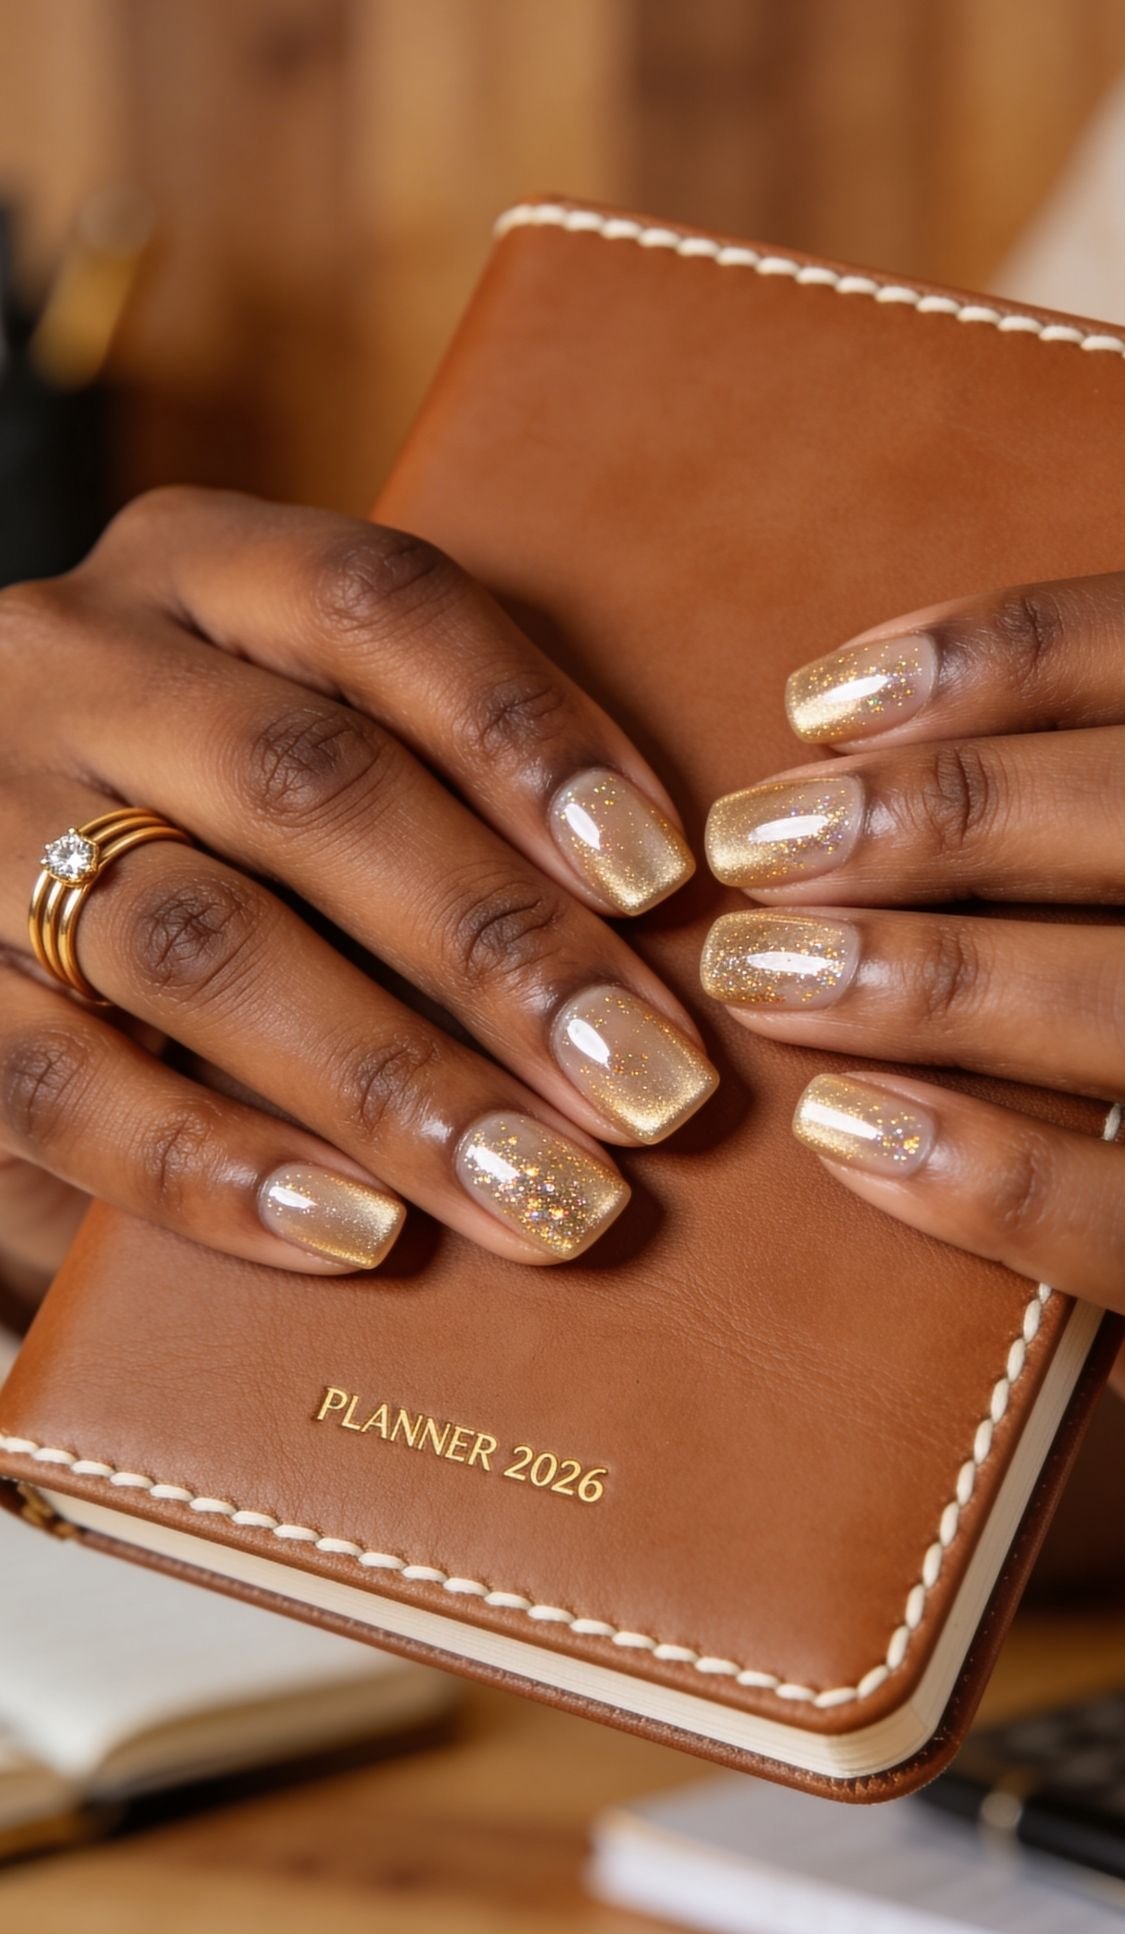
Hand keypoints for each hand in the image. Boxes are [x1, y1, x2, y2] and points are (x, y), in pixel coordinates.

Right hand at [0, 489, 713, 1279]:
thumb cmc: (209, 837)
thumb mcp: (290, 751)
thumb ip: (425, 792)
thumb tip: (639, 939)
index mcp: (192, 572)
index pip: (379, 604)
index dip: (528, 734)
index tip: (659, 877)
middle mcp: (71, 666)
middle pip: (307, 783)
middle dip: (497, 947)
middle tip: (649, 1085)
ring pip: (199, 943)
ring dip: (393, 1083)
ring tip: (543, 1189)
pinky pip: (64, 1088)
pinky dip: (220, 1168)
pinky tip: (361, 1233)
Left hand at [700, 576, 1124, 1327]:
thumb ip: (1086, 810)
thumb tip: (866, 745)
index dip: (993, 656)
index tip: (820, 702)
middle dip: (926, 817)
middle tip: (751, 843)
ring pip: (1123, 1008)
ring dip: (919, 979)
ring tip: (758, 973)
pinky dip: (982, 1170)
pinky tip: (839, 1129)